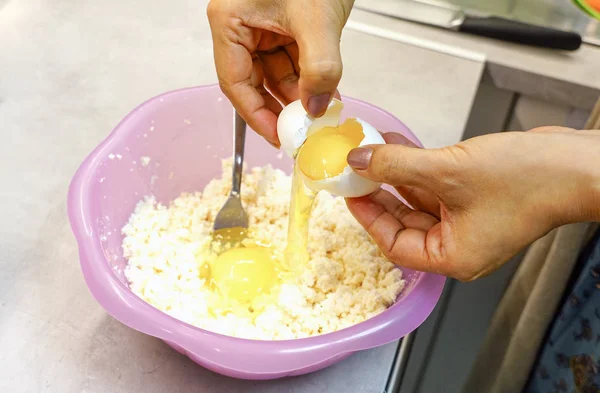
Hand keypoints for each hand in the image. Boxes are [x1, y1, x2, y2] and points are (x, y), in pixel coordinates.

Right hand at [207, 0, 352, 145]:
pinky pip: (291, 62)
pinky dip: (307, 80)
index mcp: (230, 20)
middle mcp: (242, 25)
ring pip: (274, 75)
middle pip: (253, 82)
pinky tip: (323, 94)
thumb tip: (315, 107)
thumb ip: (318, 69)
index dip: (256, 115)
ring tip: (317, 114)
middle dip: (280, 107)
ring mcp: (263, 26)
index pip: (235, 83)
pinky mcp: (284, 26)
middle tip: (299, 131)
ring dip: (297, 96)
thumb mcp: (316, 20)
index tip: (277, 137)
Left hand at [345, 128, 599, 280]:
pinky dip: (416, 169)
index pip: (394, 244)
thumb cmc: (527, 181)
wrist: (578, 163)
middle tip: (354, 171)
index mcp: (452, 256)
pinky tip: (397, 147)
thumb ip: (396, 167)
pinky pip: (436, 187)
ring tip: (370, 151)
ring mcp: (468, 221)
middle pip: (403, 222)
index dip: (367, 217)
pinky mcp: (476, 199)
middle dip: (378, 194)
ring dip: (395, 176)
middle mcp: (459, 244)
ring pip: (418, 201)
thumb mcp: (448, 171)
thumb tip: (358, 160)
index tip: (349, 192)